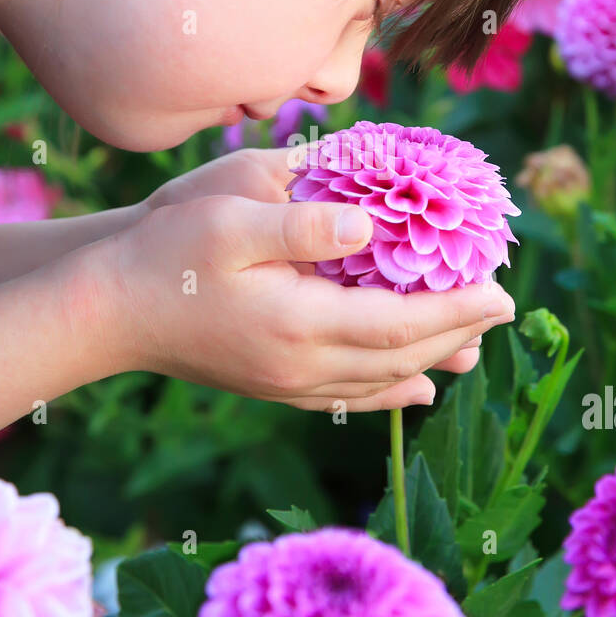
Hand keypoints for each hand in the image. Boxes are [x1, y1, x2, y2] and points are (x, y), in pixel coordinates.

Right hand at [142, 147, 488, 375]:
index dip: (460, 310)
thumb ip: (301, 223)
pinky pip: (350, 397)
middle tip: (506, 306)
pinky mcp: (273, 386)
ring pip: (382, 383)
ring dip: (435, 361)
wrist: (108, 313)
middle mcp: (302, 366)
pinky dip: (393, 392)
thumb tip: (369, 225)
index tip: (504, 291)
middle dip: (460, 332)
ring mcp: (287, 383)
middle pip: (403, 357)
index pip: (402, 324)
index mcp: (300, 323)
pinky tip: (415, 387)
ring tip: (476, 345)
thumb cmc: (165, 256)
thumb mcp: (228, 219)